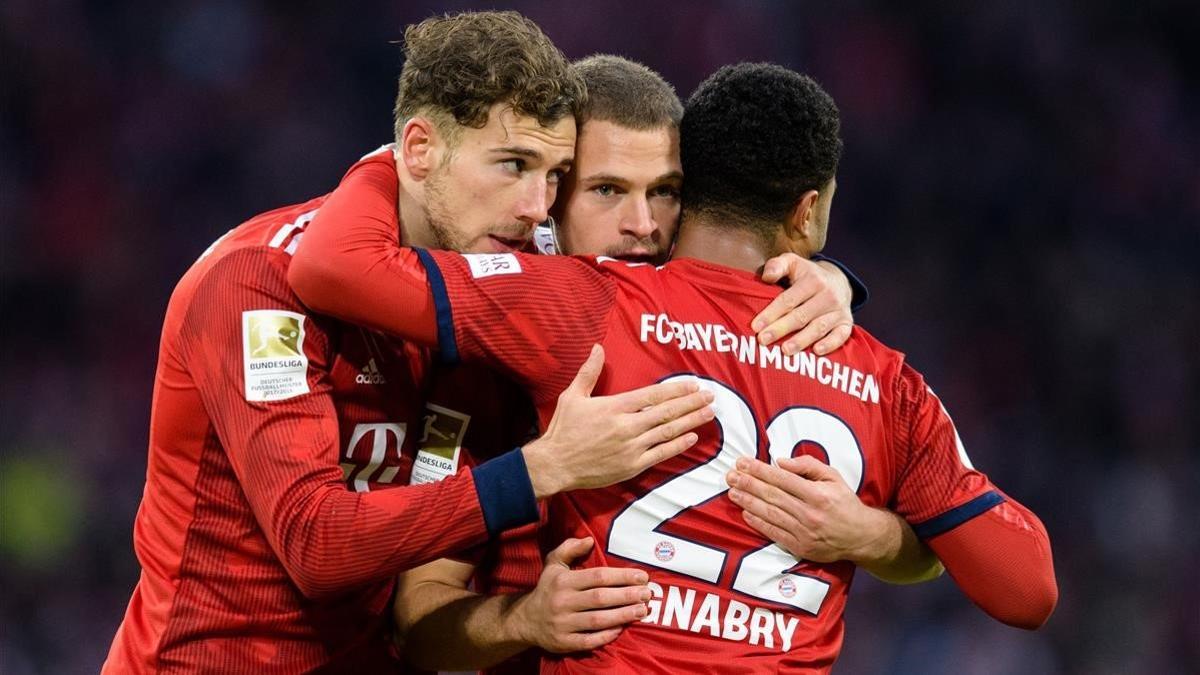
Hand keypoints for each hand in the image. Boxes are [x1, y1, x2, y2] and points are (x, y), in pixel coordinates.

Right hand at [509, 537, 649, 652]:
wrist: (525, 620)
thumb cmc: (547, 589)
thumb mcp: (553, 564)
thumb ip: (569, 548)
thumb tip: (589, 540)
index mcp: (563, 581)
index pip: (597, 577)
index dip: (622, 576)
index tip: (642, 576)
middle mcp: (562, 602)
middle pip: (600, 598)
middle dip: (627, 596)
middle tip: (647, 594)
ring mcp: (563, 624)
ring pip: (598, 620)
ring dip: (623, 615)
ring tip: (642, 610)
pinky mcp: (563, 643)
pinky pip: (589, 640)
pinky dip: (607, 635)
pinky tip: (622, 628)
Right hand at [524, 344, 713, 497]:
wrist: (555, 464)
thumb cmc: (563, 430)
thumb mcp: (573, 396)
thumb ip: (589, 372)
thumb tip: (597, 347)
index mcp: (615, 407)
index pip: (653, 395)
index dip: (677, 389)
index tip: (694, 384)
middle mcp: (627, 426)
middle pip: (666, 411)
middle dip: (691, 403)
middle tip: (710, 396)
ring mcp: (631, 447)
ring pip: (668, 431)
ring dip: (691, 421)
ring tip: (708, 413)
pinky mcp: (631, 466)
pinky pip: (660, 454)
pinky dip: (678, 445)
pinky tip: (692, 437)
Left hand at [725, 455, 892, 564]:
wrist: (861, 536)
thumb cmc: (844, 502)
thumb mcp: (833, 477)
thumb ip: (808, 466)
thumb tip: (781, 462)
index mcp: (818, 494)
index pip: (782, 479)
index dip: (760, 470)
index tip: (742, 462)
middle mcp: (810, 514)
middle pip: (772, 496)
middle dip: (748, 484)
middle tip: (730, 475)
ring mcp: (804, 532)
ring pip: (770, 514)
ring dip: (748, 502)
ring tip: (732, 491)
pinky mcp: (800, 547)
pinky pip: (774, 533)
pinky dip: (758, 523)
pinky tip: (745, 513)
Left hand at [752, 254, 853, 355]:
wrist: (838, 281)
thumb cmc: (807, 275)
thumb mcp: (792, 263)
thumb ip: (777, 265)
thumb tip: (766, 277)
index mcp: (813, 280)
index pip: (789, 300)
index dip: (771, 313)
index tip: (756, 326)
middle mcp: (828, 295)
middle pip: (801, 316)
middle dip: (781, 329)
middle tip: (763, 341)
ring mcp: (839, 310)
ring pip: (818, 328)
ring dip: (802, 340)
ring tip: (785, 351)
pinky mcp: (846, 323)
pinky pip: (841, 336)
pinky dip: (830, 344)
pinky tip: (816, 352)